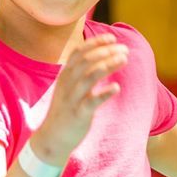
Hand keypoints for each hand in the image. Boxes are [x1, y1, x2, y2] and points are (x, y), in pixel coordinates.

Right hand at [28, 33, 128, 166]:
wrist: (52, 138)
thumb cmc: (65, 110)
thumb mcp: (68, 87)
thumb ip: (81, 73)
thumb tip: (99, 57)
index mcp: (65, 76)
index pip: (79, 52)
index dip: (95, 43)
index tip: (112, 38)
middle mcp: (68, 84)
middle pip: (86, 61)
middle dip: (106, 51)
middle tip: (124, 50)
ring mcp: (72, 99)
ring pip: (89, 77)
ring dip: (108, 65)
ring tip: (124, 59)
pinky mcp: (79, 115)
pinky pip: (92, 102)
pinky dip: (104, 93)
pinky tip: (116, 87)